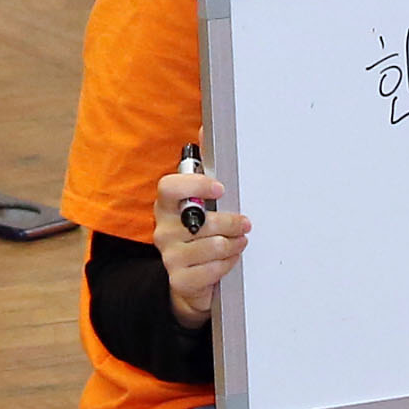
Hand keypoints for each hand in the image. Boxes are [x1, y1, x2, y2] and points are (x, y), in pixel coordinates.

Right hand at [152, 161, 247, 324]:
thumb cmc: (199, 234)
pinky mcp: (180, 279)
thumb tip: (205, 128)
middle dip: (231, 222)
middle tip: (245, 223)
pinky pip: (212, 269)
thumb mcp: (200, 203)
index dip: (195, 185)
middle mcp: (163, 229)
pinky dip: (228, 263)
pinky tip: (230, 259)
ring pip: (211, 246)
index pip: (169, 188)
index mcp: (167, 206)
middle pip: (201, 220)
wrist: (191, 280)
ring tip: (239, 242)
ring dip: (233, 244)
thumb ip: (201, 170)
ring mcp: (169, 256)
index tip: (220, 188)